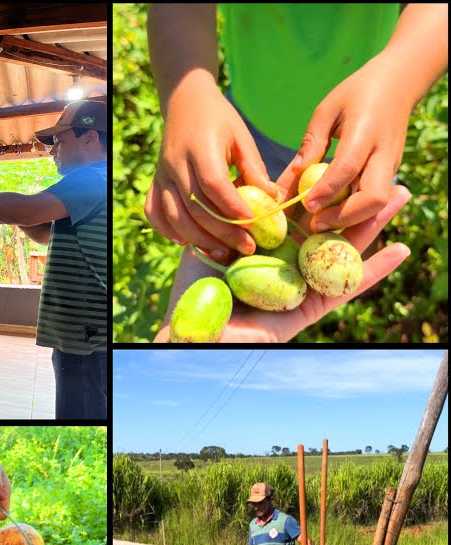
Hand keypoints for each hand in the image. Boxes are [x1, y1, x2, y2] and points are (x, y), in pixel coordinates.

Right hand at [145, 77, 278, 262]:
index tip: (254, 224)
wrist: (185, 102)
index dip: (233, 207)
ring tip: (222, 254)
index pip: (214, 185)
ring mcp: (162, 175)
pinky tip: (184, 241)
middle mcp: (176, 164)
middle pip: (195, 207)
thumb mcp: (241, 137)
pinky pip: (154, 211)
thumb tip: (273, 200)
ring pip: (175, 215)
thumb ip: (254, 168)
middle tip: (247, 247)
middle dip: (222, 232)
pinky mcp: (155, 181)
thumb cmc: (219, 119)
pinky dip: (166, 229)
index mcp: (199, 148)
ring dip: (198, 239)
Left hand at [154, 184, 411, 341]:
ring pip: (345, 249)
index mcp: (264, 245)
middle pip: (329, 225)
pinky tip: (401, 249)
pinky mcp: (311, 308)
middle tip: (386, 172)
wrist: (194, 333)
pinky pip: (345, 288)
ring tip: (402, 195)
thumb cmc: (194, 291)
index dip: (318, 188)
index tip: (339, 160)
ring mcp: (302, 283)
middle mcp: (287, 261)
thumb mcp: (206, 244)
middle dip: (356, 199)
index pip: (296, 212)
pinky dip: (375, 270)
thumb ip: (224, 218)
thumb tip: (237, 180)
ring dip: (375, 223)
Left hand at [275, 55, 415, 233]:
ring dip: (350, 221)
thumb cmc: (356, 93)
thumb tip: (296, 171)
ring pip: (377, 204)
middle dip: (345, 216)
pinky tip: (329, 221)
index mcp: (366, 133)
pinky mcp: (388, 173)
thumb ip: (312, 141)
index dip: (327, 189)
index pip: (348, 167)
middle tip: (314, 224)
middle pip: (373, 197)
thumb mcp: (328, 109)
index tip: (307, 205)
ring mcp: (389, 166)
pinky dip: (354, 214)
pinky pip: (373, 200)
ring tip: (317, 227)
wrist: (398, 84)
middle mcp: (383, 154)